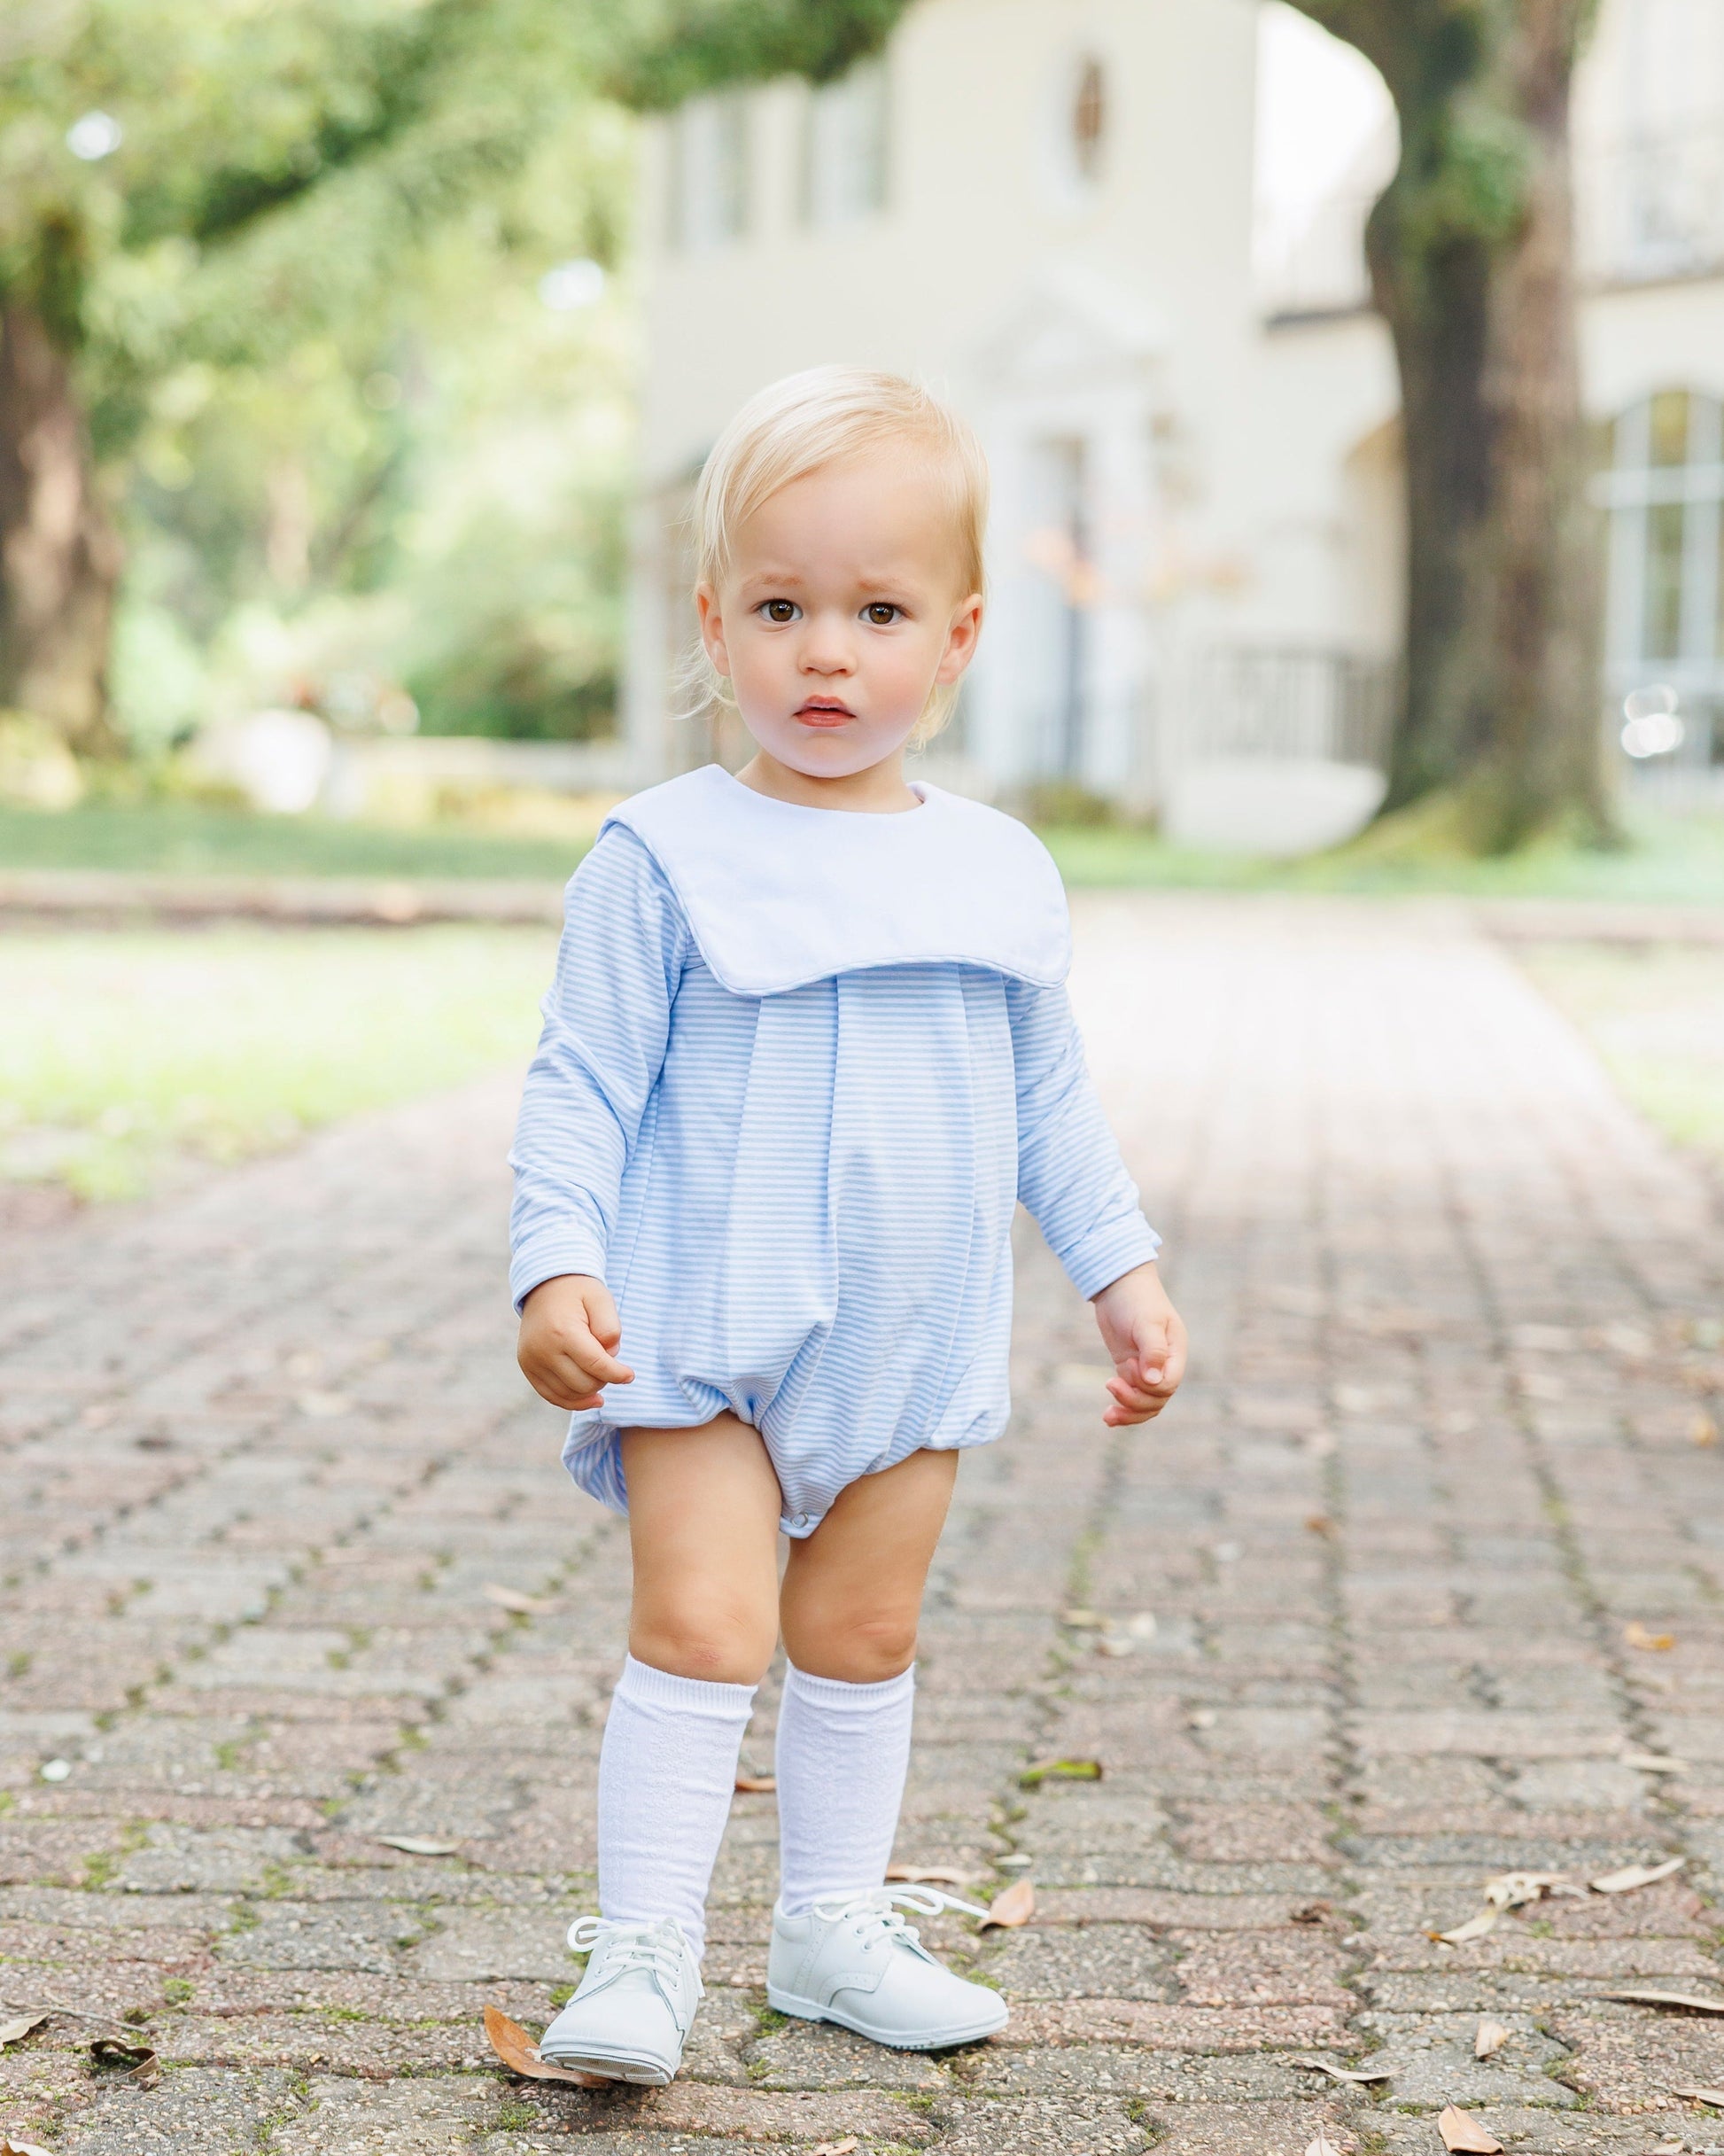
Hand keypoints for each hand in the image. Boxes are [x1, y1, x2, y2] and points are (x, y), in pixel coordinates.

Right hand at [517, 1274, 633, 1410]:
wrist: (545, 1285)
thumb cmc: (578, 1292)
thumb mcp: (601, 1299)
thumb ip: (610, 1328)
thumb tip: (610, 1356)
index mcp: (563, 1331)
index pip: (596, 1365)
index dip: (617, 1374)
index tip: (630, 1375)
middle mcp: (542, 1350)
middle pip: (583, 1383)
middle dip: (604, 1378)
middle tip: (609, 1362)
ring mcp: (531, 1361)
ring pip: (569, 1394)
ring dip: (590, 1389)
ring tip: (599, 1372)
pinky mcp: (528, 1367)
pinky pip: (552, 1396)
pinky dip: (573, 1400)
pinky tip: (591, 1397)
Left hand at [1091, 1262, 1186, 1427]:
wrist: (1118, 1284)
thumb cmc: (1136, 1299)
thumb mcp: (1146, 1322)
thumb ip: (1153, 1351)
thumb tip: (1153, 1382)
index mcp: (1175, 1353)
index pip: (1169, 1384)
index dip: (1148, 1386)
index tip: (1128, 1366)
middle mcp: (1164, 1364)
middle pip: (1156, 1399)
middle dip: (1134, 1400)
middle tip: (1111, 1383)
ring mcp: (1146, 1368)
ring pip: (1145, 1403)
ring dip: (1128, 1412)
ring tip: (1107, 1416)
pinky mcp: (1129, 1368)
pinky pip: (1131, 1395)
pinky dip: (1121, 1406)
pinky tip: (1108, 1416)